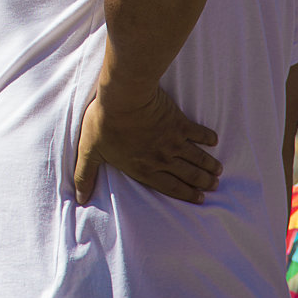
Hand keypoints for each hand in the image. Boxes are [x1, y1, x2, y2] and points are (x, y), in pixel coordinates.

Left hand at [74, 84, 220, 204]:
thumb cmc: (105, 123)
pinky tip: (214, 141)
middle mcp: (162, 158)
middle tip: (213, 187)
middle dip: (201, 183)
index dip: (184, 194)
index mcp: (142, 168)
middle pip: (187, 174)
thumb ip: (85, 175)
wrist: (124, 97)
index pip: (168, 186)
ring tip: (218, 172)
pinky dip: (207, 138)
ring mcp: (173, 141)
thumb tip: (78, 197)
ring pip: (196, 157)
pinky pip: (198, 132)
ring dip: (208, 165)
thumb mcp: (89, 151)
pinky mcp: (179, 122)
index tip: (199, 199)